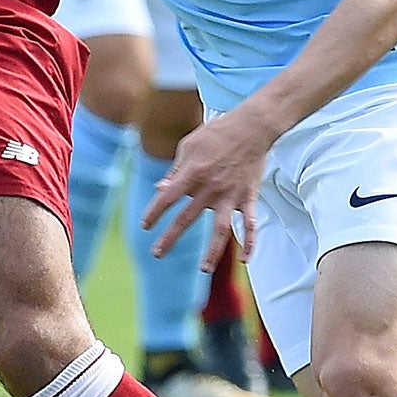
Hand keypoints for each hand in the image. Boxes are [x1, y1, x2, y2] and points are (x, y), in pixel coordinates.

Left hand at [139, 108, 277, 270]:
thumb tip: (161, 189)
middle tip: (156, 253)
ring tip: (203, 269)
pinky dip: (250, 242)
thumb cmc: (216, 134)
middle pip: (187, 219)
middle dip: (170, 238)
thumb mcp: (189, 146)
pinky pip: (250, 224)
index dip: (154, 213)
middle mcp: (210, 188)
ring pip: (221, 230)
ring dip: (212, 251)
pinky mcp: (249, 197)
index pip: (167, 198)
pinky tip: (247, 260)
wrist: (252, 127)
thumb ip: (175, 170)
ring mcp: (231, 195)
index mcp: (193, 173)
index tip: (145, 226)